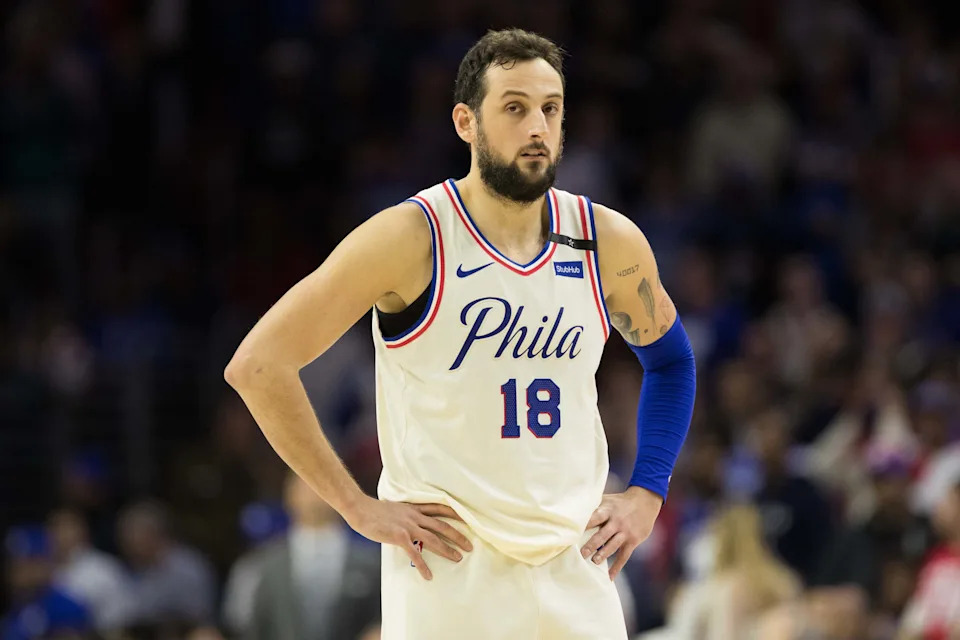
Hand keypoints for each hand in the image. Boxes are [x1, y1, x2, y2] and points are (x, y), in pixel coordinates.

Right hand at [345, 496, 472, 579]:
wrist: (361, 509)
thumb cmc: (375, 510)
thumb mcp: (396, 508)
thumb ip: (407, 515)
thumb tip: (412, 522)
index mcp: (415, 508)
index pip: (440, 508)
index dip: (455, 513)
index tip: (468, 518)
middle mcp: (415, 516)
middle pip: (442, 525)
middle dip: (458, 535)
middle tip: (470, 545)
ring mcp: (408, 526)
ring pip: (434, 538)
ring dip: (447, 549)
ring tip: (458, 558)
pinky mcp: (400, 537)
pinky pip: (415, 553)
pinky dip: (423, 566)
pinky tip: (429, 576)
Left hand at [580, 486, 661, 580]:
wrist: (645, 501)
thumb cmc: (620, 501)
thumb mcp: (607, 499)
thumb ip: (593, 506)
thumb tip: (572, 510)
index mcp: (607, 510)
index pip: (594, 518)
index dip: (585, 526)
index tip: (573, 534)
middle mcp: (616, 521)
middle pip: (603, 534)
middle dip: (592, 544)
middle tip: (582, 553)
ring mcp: (625, 532)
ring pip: (613, 546)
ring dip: (603, 554)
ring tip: (594, 562)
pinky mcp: (633, 541)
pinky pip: (624, 556)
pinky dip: (617, 567)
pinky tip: (609, 577)